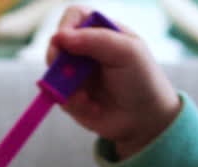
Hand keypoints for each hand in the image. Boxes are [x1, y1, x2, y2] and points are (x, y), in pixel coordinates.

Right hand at [47, 5, 181, 158]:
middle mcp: (85, 50)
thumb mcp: (127, 53)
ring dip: (66, 87)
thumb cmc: (142, 80)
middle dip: (58, 60)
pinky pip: (59, 97)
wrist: (145, 119)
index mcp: (101, 31)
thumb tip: (59, 37)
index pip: (74, 16)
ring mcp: (76, 74)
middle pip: (56, 44)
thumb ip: (95, 40)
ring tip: (87, 98)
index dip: (66, 26)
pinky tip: (93, 108)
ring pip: (52, 73)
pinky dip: (74, 104)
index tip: (64, 41)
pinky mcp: (71, 96)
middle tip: (67, 73)